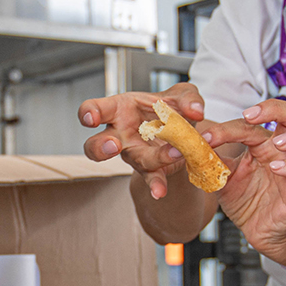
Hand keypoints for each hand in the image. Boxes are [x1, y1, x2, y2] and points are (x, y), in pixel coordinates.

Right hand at [78, 83, 207, 199]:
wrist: (184, 131)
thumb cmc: (170, 107)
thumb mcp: (182, 94)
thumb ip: (188, 97)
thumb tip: (196, 110)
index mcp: (119, 109)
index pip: (95, 109)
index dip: (88, 113)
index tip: (91, 118)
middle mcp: (120, 134)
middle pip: (96, 145)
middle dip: (101, 147)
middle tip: (113, 145)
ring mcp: (133, 154)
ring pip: (132, 161)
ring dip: (150, 159)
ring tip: (170, 154)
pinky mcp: (150, 168)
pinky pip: (151, 178)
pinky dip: (157, 184)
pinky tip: (161, 191)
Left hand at [199, 99, 285, 267]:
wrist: (259, 231)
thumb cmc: (246, 200)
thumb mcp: (222, 178)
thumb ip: (209, 161)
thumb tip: (188, 146)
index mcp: (263, 143)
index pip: (251, 124)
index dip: (227, 128)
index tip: (206, 137)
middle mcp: (284, 150)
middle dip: (276, 108)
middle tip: (251, 116)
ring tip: (277, 142)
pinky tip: (277, 168)